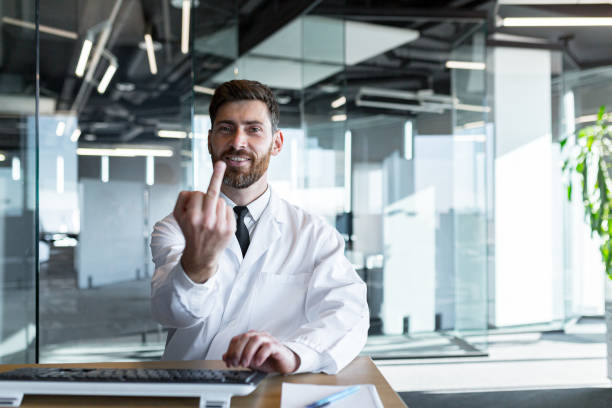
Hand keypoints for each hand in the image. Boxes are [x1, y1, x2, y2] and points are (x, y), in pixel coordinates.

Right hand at [173, 161, 235, 282]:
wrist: (200, 256)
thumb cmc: (189, 231)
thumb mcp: (178, 216)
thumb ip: (182, 199)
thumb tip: (194, 188)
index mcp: (192, 217)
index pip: (198, 194)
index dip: (197, 196)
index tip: (208, 178)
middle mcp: (206, 221)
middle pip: (212, 193)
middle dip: (216, 175)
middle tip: (221, 163)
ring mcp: (220, 225)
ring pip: (221, 201)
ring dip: (215, 205)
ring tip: (210, 218)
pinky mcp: (230, 229)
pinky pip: (229, 209)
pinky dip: (224, 213)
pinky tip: (218, 222)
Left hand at [222, 330, 300, 373]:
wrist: (284, 363)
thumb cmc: (267, 359)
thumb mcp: (249, 360)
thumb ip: (237, 357)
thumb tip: (225, 357)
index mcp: (251, 337)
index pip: (236, 339)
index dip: (230, 351)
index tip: (228, 362)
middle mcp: (259, 336)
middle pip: (245, 337)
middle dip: (237, 351)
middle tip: (236, 363)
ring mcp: (268, 339)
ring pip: (256, 340)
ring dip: (247, 353)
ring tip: (245, 364)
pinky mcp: (277, 346)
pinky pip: (268, 346)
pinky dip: (260, 355)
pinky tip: (257, 363)